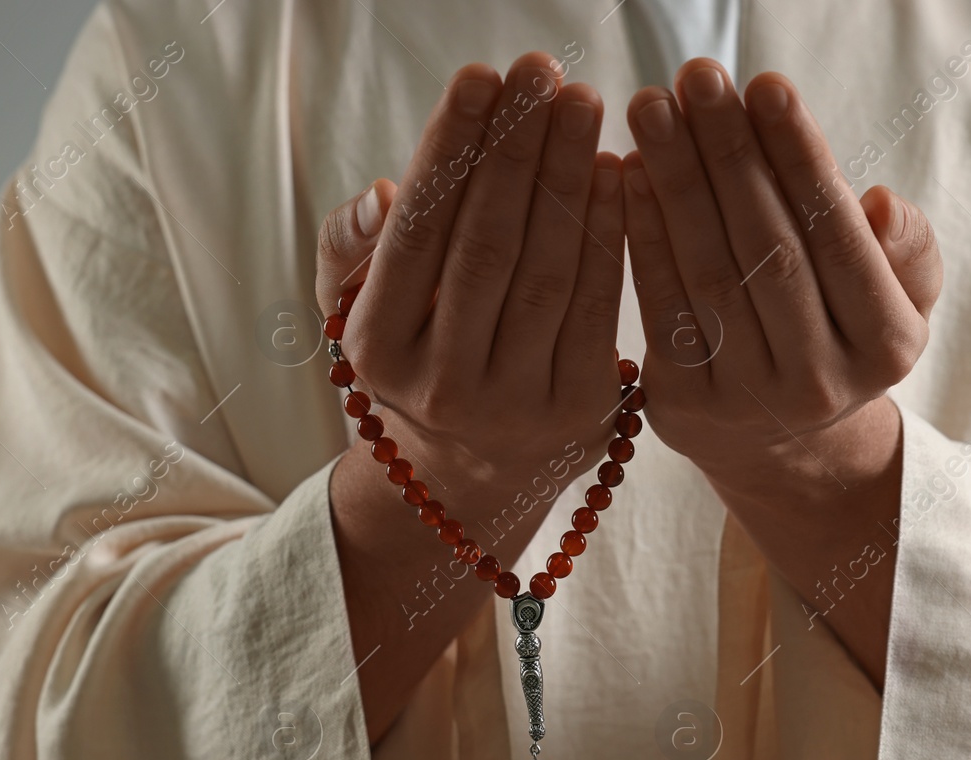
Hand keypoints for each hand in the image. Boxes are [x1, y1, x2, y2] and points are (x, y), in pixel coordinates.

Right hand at [314, 54, 626, 741]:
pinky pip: (598, 305)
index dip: (452, 150)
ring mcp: (516, 404)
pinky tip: (618, 171)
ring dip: (570, 177)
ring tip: (584, 104)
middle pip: (489, 244)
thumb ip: (351, 248)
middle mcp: (443, 385)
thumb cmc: (413, 361)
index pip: (418, 232)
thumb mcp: (355, 314)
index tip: (480, 76)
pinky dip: (609, 234)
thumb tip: (385, 193)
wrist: (466, 478)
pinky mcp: (581, 410)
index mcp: (377, 351)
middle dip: (519, 148)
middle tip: (542, 70)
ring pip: (548, 270)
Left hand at [622, 62, 941, 500]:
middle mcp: (819, 382)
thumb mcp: (898, 299)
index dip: (799, 157)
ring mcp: (746, 401)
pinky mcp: (681, 408)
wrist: (780, 444)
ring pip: (708, 272)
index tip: (765, 85)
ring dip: (675, 182)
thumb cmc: (840, 336)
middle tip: (695, 77)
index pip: (838, 235)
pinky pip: (658, 305)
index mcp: (886, 344)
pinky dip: (642, 236)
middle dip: (727, 153)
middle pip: (766, 248)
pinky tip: (627, 174)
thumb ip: (906, 251)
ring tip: (652, 109)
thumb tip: (880, 205)